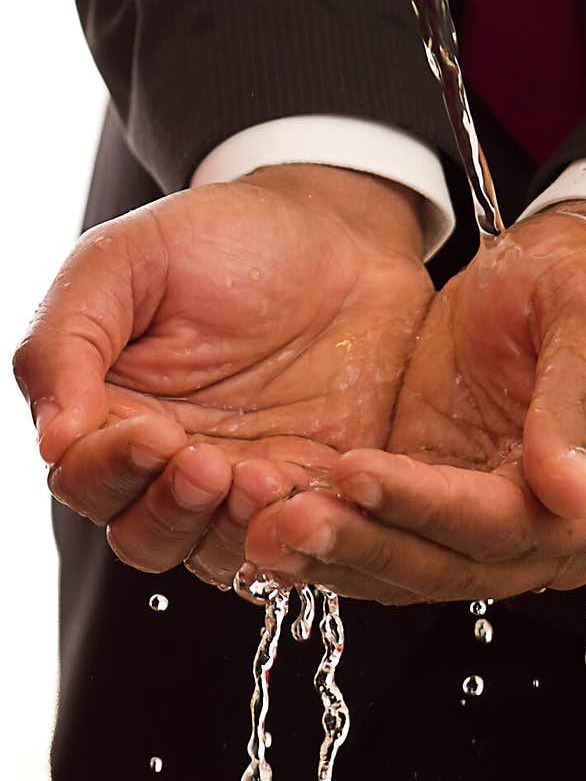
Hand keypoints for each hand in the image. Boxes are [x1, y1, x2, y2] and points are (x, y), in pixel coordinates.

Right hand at [13, 164, 431, 582]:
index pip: (84, 477)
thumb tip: (53, 437)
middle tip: (211, 464)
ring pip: (218, 552)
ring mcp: (243, 479)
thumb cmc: (220, 237)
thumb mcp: (127, 260)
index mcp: (110, 412)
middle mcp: (170, 462)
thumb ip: (69, 339)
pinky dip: (304, 532)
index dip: (113, 468)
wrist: (336, 228)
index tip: (156, 431)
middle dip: (173, 510)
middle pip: (144, 535)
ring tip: (267, 478)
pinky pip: (302, 538)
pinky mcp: (315, 486)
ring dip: (237, 531)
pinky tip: (320, 494)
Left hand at [244, 201, 585, 601]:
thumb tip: (570, 494)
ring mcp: (488, 521)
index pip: (510, 522)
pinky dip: (330, 537)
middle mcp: (549, 528)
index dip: (431, 506)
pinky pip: (383, 537)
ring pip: (408, 566)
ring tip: (262, 529)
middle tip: (288, 518)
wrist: (561, 264)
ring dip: (335, 552)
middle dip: (365, 542)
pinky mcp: (436, 499)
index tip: (360, 470)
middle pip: (451, 563)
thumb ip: (581, 399)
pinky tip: (270, 523)